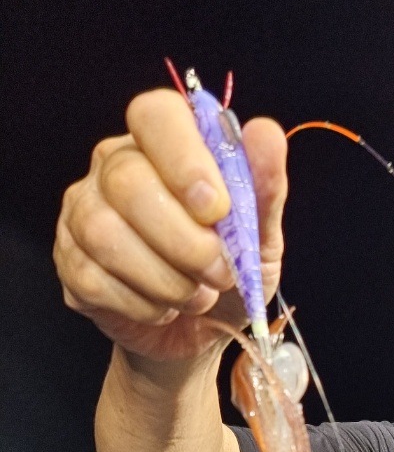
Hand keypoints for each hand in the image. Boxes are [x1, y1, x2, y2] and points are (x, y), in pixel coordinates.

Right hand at [54, 88, 286, 361]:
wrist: (203, 335)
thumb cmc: (230, 275)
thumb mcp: (261, 237)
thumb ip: (264, 187)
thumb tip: (265, 133)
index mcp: (163, 146)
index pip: (155, 115)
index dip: (184, 159)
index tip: (217, 209)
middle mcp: (113, 167)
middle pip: (127, 180)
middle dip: (185, 239)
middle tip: (221, 272)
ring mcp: (83, 212)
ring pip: (105, 232)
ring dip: (166, 278)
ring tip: (197, 296)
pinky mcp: (70, 263)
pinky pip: (93, 278)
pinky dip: (142, 304)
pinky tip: (165, 308)